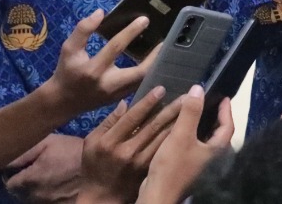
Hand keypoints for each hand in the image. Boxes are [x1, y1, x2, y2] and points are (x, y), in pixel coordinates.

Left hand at [4, 133, 84, 201]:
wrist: (100, 163)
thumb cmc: (72, 150)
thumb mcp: (48, 142)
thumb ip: (23, 153)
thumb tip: (5, 160)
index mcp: (29, 180)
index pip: (9, 184)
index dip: (13, 174)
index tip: (21, 167)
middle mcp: (35, 196)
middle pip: (20, 193)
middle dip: (24, 183)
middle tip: (35, 170)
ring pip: (32, 199)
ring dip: (35, 190)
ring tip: (47, 177)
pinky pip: (46, 202)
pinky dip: (48, 194)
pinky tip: (57, 184)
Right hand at [39, 10, 154, 116]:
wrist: (63, 101)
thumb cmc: (67, 71)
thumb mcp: (69, 49)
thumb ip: (83, 30)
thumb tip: (100, 13)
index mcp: (93, 69)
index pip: (116, 47)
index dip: (131, 32)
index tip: (145, 19)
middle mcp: (107, 84)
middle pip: (139, 72)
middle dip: (155, 57)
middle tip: (164, 41)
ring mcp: (116, 95)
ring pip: (143, 81)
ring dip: (155, 65)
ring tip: (164, 50)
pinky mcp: (121, 99)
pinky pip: (140, 86)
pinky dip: (149, 73)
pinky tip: (155, 62)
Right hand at [78, 89, 181, 203]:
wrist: (101, 195)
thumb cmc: (94, 165)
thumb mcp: (91, 141)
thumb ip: (108, 122)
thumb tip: (126, 103)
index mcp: (110, 142)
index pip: (133, 117)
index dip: (148, 102)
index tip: (162, 88)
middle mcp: (126, 151)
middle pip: (152, 125)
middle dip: (170, 108)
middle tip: (186, 95)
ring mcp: (139, 162)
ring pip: (162, 137)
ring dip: (177, 121)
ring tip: (190, 106)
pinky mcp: (148, 169)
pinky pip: (164, 149)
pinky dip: (175, 137)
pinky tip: (185, 127)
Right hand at [138, 85, 234, 203]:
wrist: (158, 195)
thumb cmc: (172, 166)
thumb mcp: (181, 135)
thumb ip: (190, 112)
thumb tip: (198, 88)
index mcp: (217, 150)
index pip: (228, 126)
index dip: (226, 110)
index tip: (224, 97)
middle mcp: (214, 158)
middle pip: (219, 133)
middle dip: (216, 117)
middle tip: (210, 102)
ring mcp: (202, 165)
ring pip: (208, 141)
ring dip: (203, 126)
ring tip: (196, 113)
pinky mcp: (191, 168)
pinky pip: (197, 147)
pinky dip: (194, 136)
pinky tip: (183, 132)